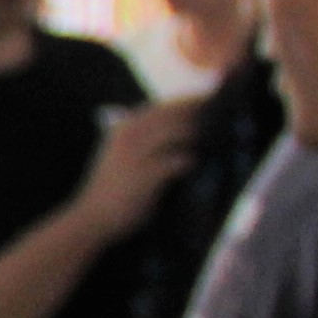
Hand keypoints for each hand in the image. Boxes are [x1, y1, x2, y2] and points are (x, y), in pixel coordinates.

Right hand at [64, 95, 207, 246]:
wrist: (92, 218)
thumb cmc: (111, 188)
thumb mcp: (119, 154)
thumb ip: (141, 137)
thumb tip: (178, 126)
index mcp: (124, 127)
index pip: (164, 106)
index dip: (190, 102)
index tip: (213, 100)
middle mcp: (130, 134)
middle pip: (175, 114)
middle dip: (202, 113)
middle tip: (226, 116)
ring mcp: (138, 153)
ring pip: (179, 131)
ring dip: (201, 134)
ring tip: (219, 138)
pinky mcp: (147, 174)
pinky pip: (179, 160)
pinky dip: (191, 160)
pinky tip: (197, 164)